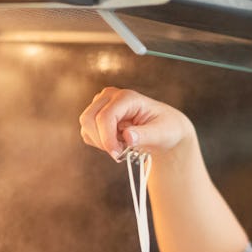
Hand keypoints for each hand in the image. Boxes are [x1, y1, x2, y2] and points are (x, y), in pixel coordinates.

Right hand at [78, 87, 193, 160]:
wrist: (164, 129)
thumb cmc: (166, 129)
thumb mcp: (162, 134)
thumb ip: (146, 135)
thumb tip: (128, 136)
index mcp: (127, 97)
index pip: (105, 117)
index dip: (107, 139)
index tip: (117, 155)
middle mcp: (110, 95)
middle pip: (88, 119)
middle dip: (102, 141)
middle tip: (120, 153)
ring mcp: (101, 103)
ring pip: (86, 126)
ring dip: (101, 142)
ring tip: (122, 146)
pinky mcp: (96, 114)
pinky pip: (87, 133)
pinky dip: (99, 143)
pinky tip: (116, 142)